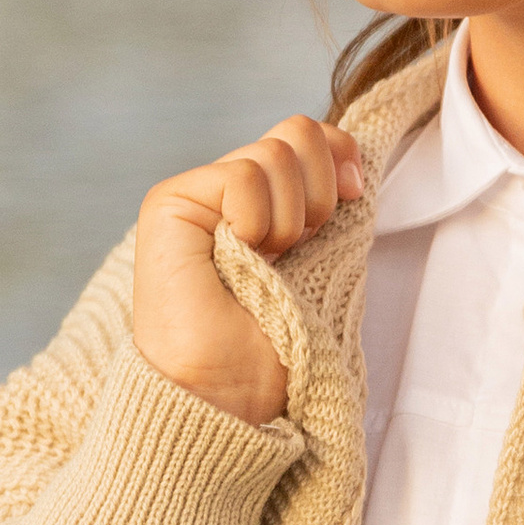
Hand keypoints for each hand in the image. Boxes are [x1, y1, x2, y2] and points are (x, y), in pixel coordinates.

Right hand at [133, 113, 362, 424]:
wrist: (229, 393)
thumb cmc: (276, 344)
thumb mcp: (321, 256)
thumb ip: (327, 200)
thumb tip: (353, 159)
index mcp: (263, 200)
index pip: (310, 134)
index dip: (341, 156)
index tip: (353, 197)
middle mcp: (226, 189)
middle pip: (297, 131)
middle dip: (319, 193)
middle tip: (298, 248)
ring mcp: (196, 193)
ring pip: (276, 153)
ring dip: (291, 219)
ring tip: (267, 261)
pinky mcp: (170, 202)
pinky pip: (244, 176)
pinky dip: (257, 221)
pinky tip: (241, 255)